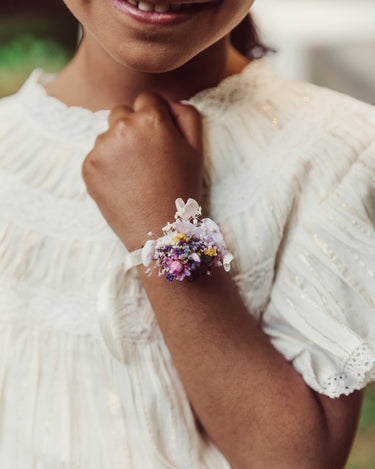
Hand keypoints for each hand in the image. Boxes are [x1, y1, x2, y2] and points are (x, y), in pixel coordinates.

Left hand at [82, 92, 203, 250]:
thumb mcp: (197, 149)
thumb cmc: (182, 189)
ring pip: (107, 135)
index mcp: (151, 119)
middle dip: (133, 128)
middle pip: (121, 113)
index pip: (146, 99)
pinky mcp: (88, 167)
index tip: (158, 138)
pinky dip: (106, 166)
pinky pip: (96, 156)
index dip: (154, 117)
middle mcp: (122, 127)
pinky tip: (122, 184)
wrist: (159, 230)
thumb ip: (186, 114)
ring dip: (118, 147)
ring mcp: (101, 148)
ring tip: (135, 175)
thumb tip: (167, 102)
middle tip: (146, 158)